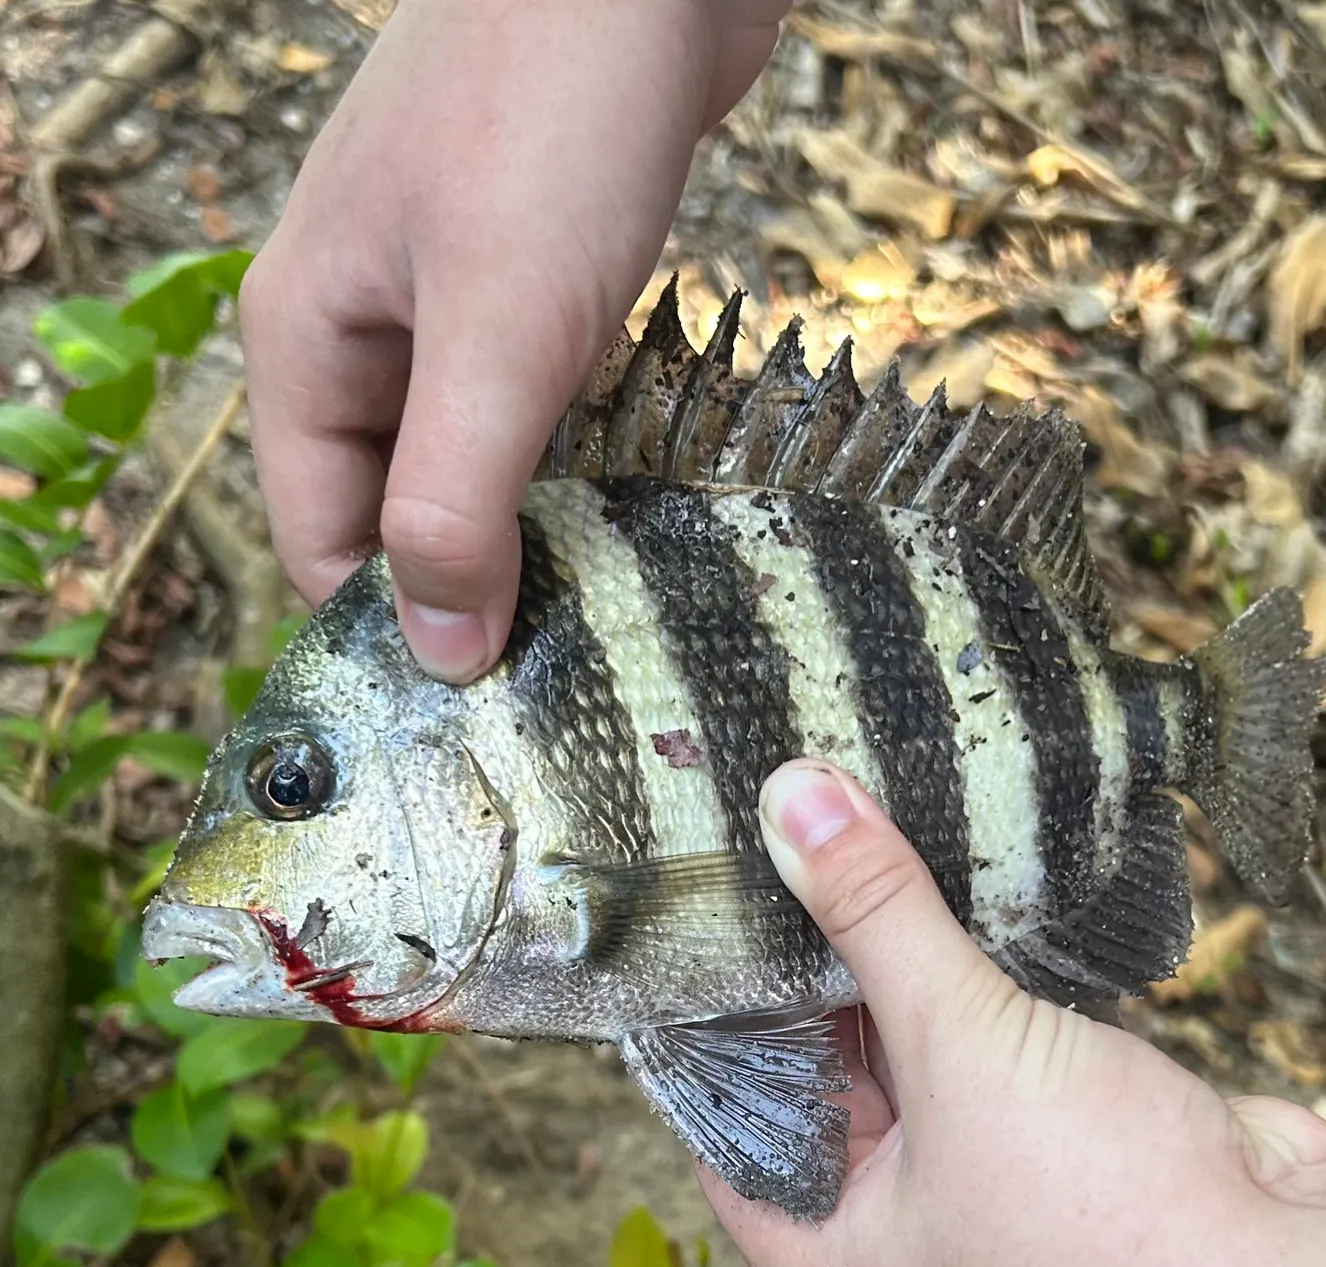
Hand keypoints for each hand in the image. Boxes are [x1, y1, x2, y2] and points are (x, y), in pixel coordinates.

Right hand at [240, 0, 786, 681]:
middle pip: (396, 510)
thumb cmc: (553, 122)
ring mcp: (450, 307)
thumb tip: (437, 649)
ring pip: (471, 464)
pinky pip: (535, 413)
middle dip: (469, 590)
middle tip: (571, 670)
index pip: (320, 539)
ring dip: (531, 533)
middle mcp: (366, 333)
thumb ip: (454, 495)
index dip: (390, 629)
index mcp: (310, 345)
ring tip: (610, 611)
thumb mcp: (496, 329)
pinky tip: (634, 516)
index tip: (487, 706)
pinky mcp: (533, 288)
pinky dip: (573, 467)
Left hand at [700, 759, 1325, 1266]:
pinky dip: (958, 967)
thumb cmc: (1101, 1218)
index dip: (703, 1003)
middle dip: (800, 959)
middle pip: (807, 1064)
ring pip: (896, 1040)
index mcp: (818, 1246)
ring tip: (838, 829)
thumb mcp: (959, 1047)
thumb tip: (791, 796)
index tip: (691, 893)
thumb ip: (874, 916)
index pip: (717, 1108)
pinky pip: (972, 1031)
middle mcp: (881, 1219)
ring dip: (884, 952)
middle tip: (765, 833)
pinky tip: (933, 876)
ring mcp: (966, 1174)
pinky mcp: (1039, 1128)